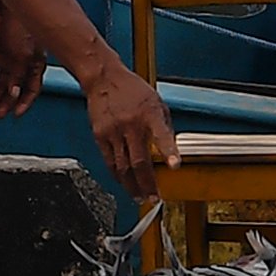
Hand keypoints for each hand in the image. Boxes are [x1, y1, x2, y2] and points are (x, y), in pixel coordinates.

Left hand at [0, 5, 45, 115]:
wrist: (7, 9)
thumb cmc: (22, 27)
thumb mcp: (24, 56)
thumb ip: (19, 75)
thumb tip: (15, 92)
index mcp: (34, 66)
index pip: (31, 90)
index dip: (25, 102)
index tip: (16, 113)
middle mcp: (22, 65)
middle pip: (14, 90)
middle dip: (7, 102)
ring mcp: (9, 60)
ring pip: (2, 83)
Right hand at [85, 60, 177, 192]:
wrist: (104, 78)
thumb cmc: (132, 89)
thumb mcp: (156, 102)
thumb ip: (164, 126)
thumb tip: (170, 149)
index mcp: (150, 114)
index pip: (162, 135)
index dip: (169, 152)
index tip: (175, 166)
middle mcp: (131, 124)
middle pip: (139, 161)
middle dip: (147, 183)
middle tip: (153, 197)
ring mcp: (114, 131)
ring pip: (123, 167)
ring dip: (132, 185)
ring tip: (139, 197)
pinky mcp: (100, 135)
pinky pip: (110, 161)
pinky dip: (118, 175)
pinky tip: (124, 183)